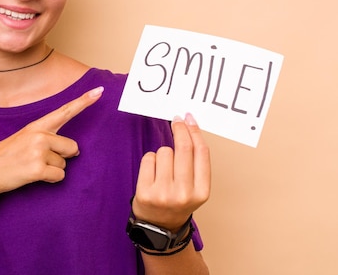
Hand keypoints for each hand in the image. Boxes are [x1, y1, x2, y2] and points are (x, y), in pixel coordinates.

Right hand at [0, 86, 103, 198]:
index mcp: (36, 126)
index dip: (84, 101)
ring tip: (31, 167)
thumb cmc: (8, 156)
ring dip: (52, 170)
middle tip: (39, 160)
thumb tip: (76, 150)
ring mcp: (38, 151)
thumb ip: (48, 139)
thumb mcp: (24, 139)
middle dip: (62, 157)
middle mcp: (39, 135)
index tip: (100, 91)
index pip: (64, 111)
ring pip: (64, 164)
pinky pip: (59, 176)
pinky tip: (33, 176)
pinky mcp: (38, 168)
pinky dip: (50, 180)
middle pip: (72, 147)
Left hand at [132, 113, 210, 230]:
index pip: (201, 153)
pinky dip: (150, 161)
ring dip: (163, 154)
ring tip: (162, 170)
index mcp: (201, 192)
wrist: (159, 228)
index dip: (195, 132)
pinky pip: (149, 158)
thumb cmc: (177, 202)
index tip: (189, 118)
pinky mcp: (145, 192)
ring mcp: (164, 193)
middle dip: (179, 129)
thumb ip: (195, 164)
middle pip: (183, 148)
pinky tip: (152, 173)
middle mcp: (184, 193)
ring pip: (164, 151)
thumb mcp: (195, 188)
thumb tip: (189, 128)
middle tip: (176, 120)